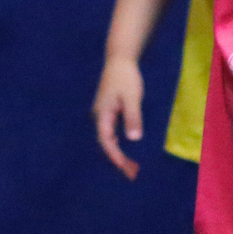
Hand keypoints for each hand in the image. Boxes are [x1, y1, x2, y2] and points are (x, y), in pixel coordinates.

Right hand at [92, 57, 146, 179]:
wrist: (119, 59)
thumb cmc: (126, 77)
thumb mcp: (132, 97)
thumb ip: (132, 117)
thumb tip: (133, 139)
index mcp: (102, 114)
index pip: (106, 141)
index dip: (115, 156)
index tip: (125, 168)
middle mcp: (99, 116)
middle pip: (106, 143)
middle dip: (117, 159)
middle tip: (132, 174)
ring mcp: (103, 114)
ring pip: (108, 139)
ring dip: (118, 152)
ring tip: (131, 166)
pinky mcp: (108, 111)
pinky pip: (112, 132)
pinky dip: (119, 143)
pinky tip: (128, 149)